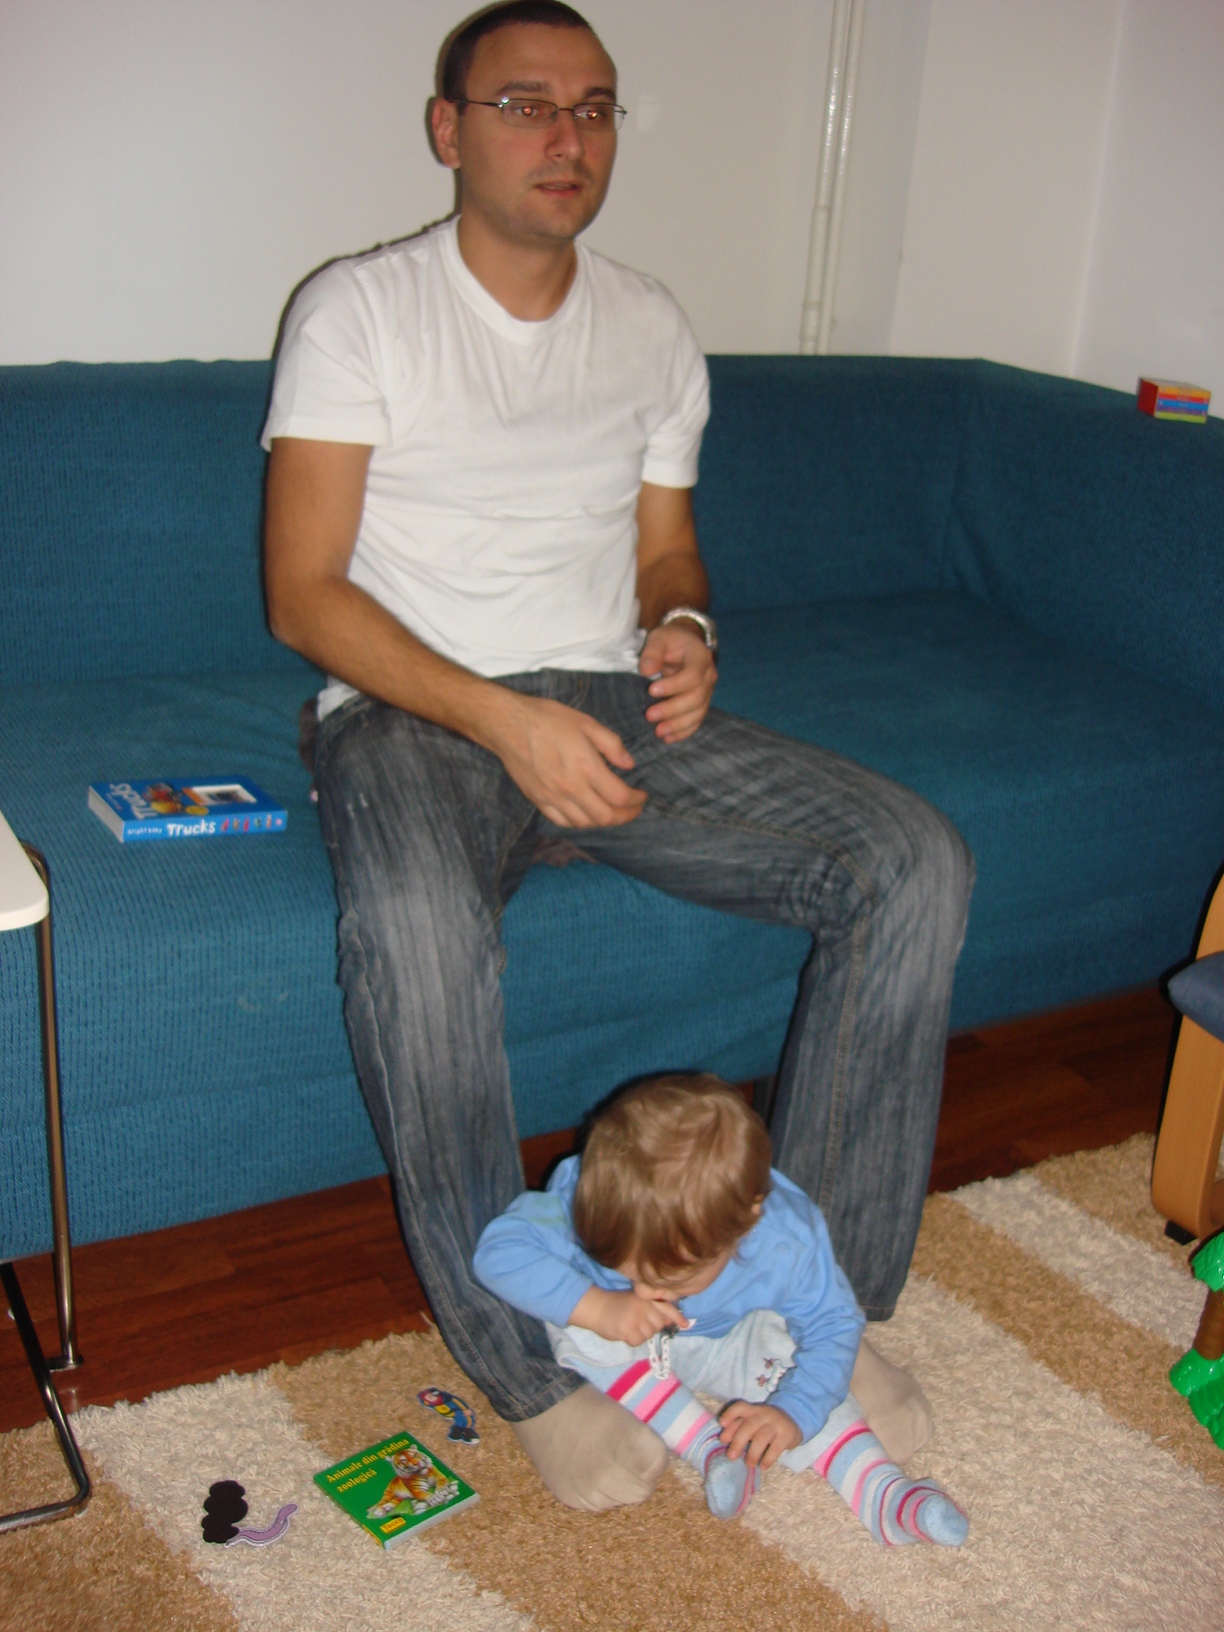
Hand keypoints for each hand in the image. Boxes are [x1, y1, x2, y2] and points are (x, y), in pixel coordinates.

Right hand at [492, 695, 646, 828]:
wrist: (509, 724)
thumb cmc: (548, 719)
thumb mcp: (587, 723)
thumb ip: (612, 745)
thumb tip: (629, 764)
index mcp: (586, 767)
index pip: (619, 797)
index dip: (636, 801)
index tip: (642, 796)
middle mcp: (570, 787)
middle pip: (605, 816)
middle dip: (625, 816)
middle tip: (633, 809)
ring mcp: (552, 797)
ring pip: (585, 823)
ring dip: (604, 821)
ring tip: (613, 812)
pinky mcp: (538, 800)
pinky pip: (563, 821)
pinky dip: (580, 822)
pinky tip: (587, 813)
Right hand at [568, 1286, 688, 1345]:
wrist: (596, 1307)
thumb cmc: (617, 1304)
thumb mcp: (636, 1299)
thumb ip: (652, 1307)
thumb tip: (670, 1320)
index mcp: (646, 1297)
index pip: (665, 1307)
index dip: (676, 1317)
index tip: (685, 1324)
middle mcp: (643, 1306)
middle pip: (659, 1324)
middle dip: (652, 1326)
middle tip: (638, 1321)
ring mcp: (635, 1318)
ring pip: (650, 1334)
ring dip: (642, 1333)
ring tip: (630, 1325)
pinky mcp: (627, 1330)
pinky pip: (639, 1342)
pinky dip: (633, 1340)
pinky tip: (624, 1331)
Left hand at [638, 623, 716, 742]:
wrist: (684, 645)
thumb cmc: (670, 641)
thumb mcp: (659, 638)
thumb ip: (652, 652)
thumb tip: (646, 671)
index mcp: (700, 657)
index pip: (692, 675)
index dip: (673, 686)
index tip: (651, 690)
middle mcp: (709, 675)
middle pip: (696, 697)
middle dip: (673, 709)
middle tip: (649, 716)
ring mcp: (708, 691)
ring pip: (698, 712)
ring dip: (678, 725)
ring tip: (658, 732)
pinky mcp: (701, 703)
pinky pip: (697, 720)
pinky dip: (684, 731)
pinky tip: (669, 738)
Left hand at [718, 1401, 802, 1469]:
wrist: (793, 1421)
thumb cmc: (766, 1424)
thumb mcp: (753, 1422)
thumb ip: (739, 1427)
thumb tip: (723, 1439)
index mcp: (752, 1409)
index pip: (740, 1407)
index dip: (730, 1414)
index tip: (721, 1424)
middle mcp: (763, 1414)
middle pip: (748, 1426)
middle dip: (737, 1442)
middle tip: (731, 1457)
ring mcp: (776, 1423)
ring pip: (761, 1437)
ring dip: (752, 1453)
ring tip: (749, 1464)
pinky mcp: (787, 1435)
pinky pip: (776, 1448)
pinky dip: (768, 1458)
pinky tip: (763, 1466)